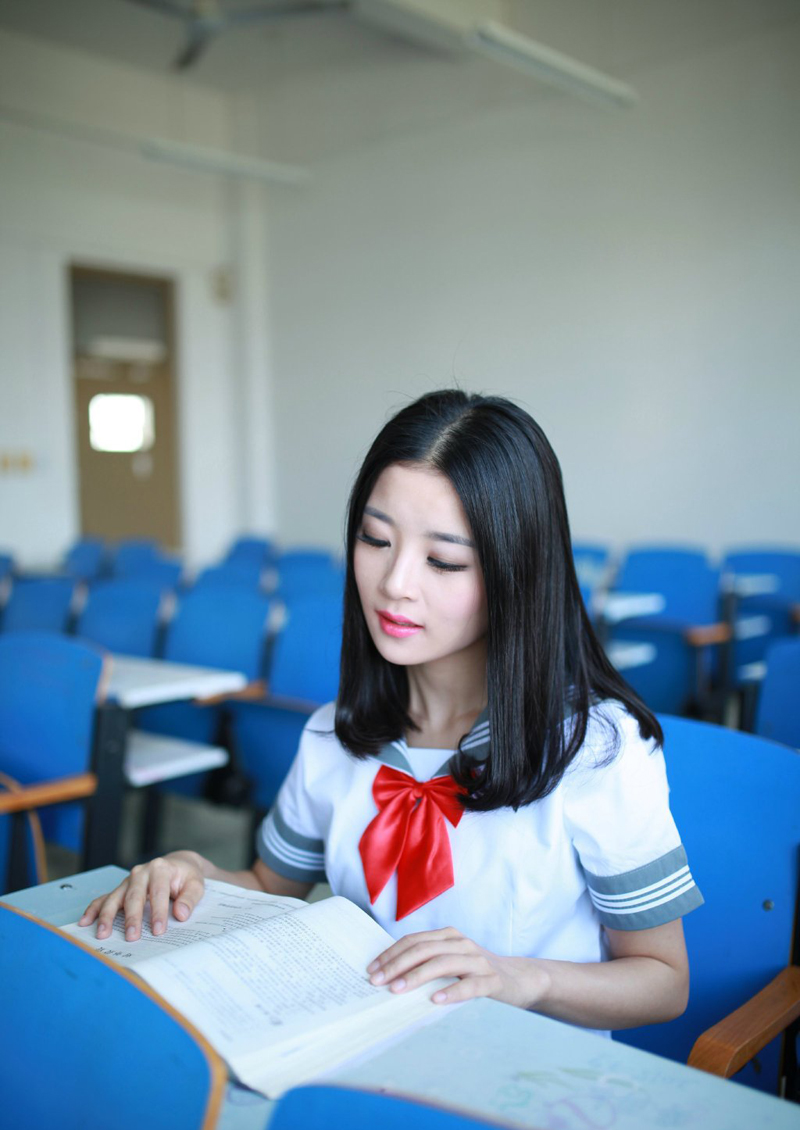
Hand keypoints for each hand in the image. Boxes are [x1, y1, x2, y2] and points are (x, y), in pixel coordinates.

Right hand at [78, 851, 206, 940]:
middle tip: (131, 937)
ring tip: (102, 934)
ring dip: (107, 916)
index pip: (159, 892)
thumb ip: (190, 898)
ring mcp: (128, 880)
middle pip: (134, 896)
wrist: (177, 865)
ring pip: (115, 898)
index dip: (158, 912)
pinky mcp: (121, 889)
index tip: (158, 931)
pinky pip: (104, 898)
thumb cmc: (186, 877)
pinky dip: (94, 909)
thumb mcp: (196, 884)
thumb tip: (180, 914)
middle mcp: (141, 872)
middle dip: (132, 918)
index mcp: (160, 869)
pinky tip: (85, 922)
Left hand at [367, 926, 547, 1008]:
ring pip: (442, 964)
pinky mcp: (492, 980)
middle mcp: (461, 944)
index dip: (391, 954)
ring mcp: (478, 960)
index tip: (371, 969)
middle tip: (377, 981)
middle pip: (423, 949)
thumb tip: (390, 976)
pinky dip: (451, 991)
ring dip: (416, 977)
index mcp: (449, 936)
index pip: (413, 941)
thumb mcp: (452, 962)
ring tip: (397, 990)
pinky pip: (469, 985)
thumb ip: (428, 963)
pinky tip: (434, 1000)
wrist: (520, 979)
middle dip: (397, 965)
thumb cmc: (477, 973)